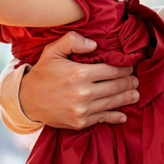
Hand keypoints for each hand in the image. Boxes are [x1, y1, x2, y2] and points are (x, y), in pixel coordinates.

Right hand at [19, 31, 139, 128]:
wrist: (27, 100)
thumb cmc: (42, 73)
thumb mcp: (53, 51)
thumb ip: (72, 41)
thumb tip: (94, 44)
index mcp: (79, 73)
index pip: (112, 70)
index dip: (124, 68)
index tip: (130, 66)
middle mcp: (83, 93)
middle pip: (116, 86)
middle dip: (129, 82)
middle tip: (136, 79)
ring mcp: (82, 110)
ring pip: (113, 102)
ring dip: (127, 97)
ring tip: (135, 94)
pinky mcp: (80, 122)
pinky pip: (103, 119)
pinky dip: (115, 117)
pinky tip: (123, 115)